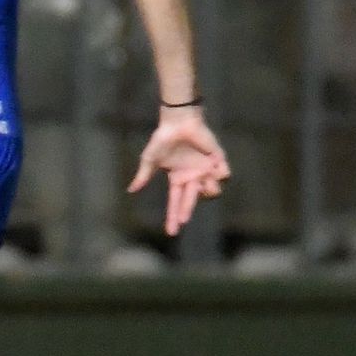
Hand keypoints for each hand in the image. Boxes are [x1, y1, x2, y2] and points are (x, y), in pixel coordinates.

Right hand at [127, 106, 230, 236]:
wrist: (178, 123)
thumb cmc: (162, 140)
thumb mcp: (150, 159)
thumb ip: (143, 176)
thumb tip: (130, 190)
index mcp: (178, 179)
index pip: (176, 202)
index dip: (173, 216)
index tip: (171, 232)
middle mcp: (193, 178)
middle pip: (192, 201)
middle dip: (187, 210)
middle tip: (184, 219)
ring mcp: (206, 170)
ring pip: (213, 191)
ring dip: (208, 188)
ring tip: (201, 177)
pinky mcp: (217, 160)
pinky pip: (225, 175)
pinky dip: (221, 174)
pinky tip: (212, 166)